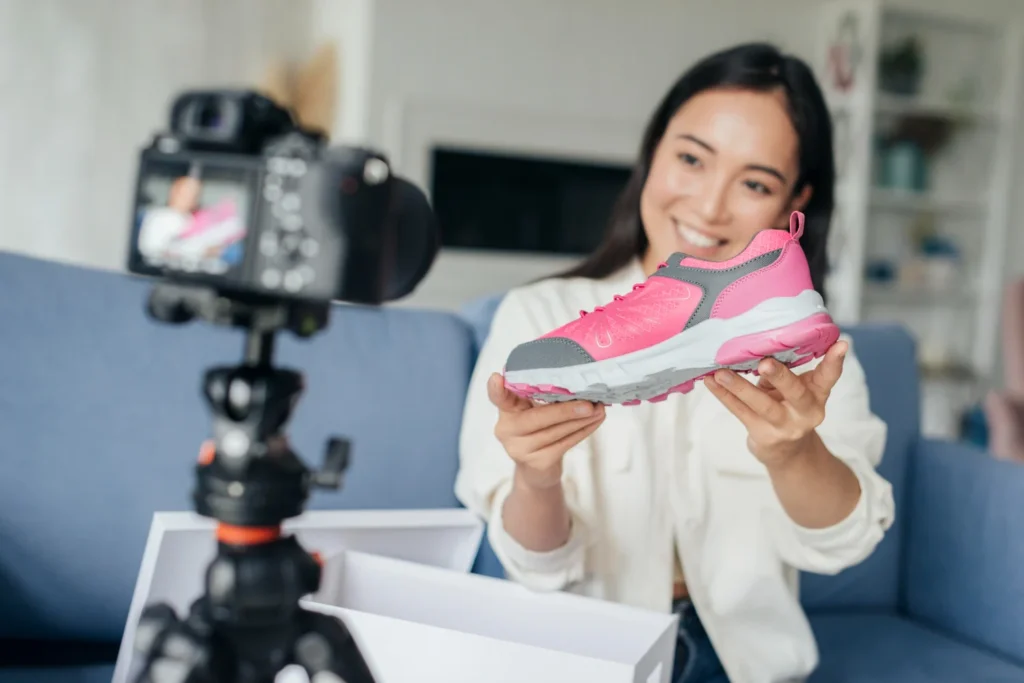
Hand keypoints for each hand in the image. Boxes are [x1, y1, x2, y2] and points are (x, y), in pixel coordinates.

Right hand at [488, 373, 604, 489]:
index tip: (497, 378)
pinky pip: (564, 445)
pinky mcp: (537, 463)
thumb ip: (541, 396)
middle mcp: (507, 429)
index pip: (498, 397)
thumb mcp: (532, 410)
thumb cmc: (537, 430)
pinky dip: (582, 432)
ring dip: (581, 421)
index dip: (496, 389)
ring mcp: (519, 449)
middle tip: (589, 403)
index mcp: (506, 410)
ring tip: (599, 410)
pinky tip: (594, 422)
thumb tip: (576, 382)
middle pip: (536, 418)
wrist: (536, 469)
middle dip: (566, 410)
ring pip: (555, 432)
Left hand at [704, 341, 847, 468]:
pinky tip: (710, 381)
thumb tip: (761, 342)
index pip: (828, 378)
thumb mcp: (796, 390)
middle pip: (795, 393)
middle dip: (780, 377)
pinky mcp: (762, 434)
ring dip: (739, 387)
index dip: (835, 361)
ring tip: (720, 373)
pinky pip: (739, 411)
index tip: (842, 344)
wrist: (788, 452)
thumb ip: (787, 371)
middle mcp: (804, 412)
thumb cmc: (789, 408)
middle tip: (766, 362)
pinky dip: (723, 395)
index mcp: (817, 396)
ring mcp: (783, 425)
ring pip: (761, 405)